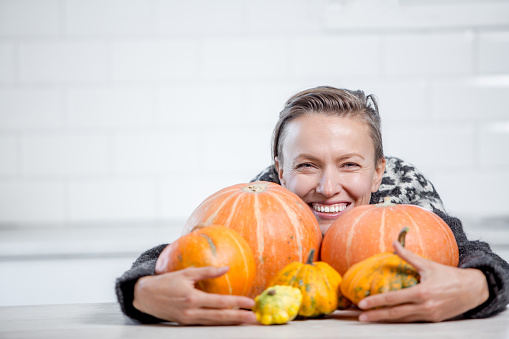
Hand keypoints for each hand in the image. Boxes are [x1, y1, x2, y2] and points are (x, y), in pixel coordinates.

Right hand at [133, 266, 255, 324]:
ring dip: (232, 323)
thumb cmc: (165, 282)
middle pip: (220, 317)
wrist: (145, 296)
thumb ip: (207, 272)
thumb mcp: (186, 273)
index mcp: (192, 298)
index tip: (250, 303)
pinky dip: (220, 323)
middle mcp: (192, 312)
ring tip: (246, 321)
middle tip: (254, 318)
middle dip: (239, 318)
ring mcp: (189, 320)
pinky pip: (207, 324)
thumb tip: (226, 269)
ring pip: (215, 323)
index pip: (220, 302)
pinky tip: (230, 321)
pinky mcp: (186, 323)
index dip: (237, 303)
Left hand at [357, 240, 489, 322]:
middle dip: (376, 316)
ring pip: (402, 319)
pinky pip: (412, 320)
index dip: (377, 301)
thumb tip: (393, 242)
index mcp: (421, 293)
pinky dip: (399, 320)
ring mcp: (429, 315)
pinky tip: (387, 318)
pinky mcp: (433, 320)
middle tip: (360, 316)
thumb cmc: (448, 275)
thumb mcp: (428, 264)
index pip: (393, 299)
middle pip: (395, 314)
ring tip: (369, 318)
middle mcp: (424, 307)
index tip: (362, 303)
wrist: (473, 289)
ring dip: (385, 320)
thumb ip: (408, 255)